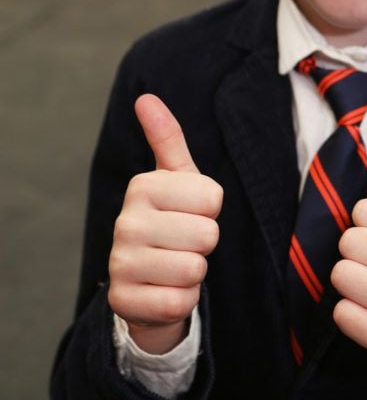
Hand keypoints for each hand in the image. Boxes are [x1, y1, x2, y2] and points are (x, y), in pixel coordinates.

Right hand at [108, 94, 221, 353]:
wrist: (148, 282)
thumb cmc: (173, 222)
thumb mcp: (177, 180)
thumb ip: (167, 139)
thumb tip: (146, 97)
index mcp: (142, 187)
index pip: (213, 197)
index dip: (212, 210)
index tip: (192, 212)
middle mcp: (125, 222)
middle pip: (207, 234)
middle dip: (205, 244)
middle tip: (185, 243)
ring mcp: (120, 264)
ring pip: (194, 269)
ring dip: (195, 273)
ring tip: (176, 265)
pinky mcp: (123, 302)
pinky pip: (181, 302)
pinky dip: (183, 300)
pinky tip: (166, 290)